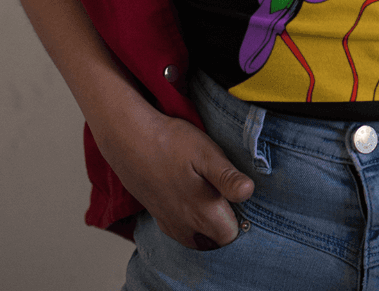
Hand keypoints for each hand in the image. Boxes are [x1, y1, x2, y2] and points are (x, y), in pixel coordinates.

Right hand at [94, 107, 254, 249]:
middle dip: (225, 221)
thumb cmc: (171, 143)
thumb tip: (248, 192)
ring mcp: (169, 224)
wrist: (130, 139)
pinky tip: (190, 198)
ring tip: (210, 194)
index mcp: (202, 213)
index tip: (236, 194)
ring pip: (198, 238)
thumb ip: (227, 177)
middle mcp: (185, 226)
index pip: (231, 235)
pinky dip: (190, 222)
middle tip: (224, 191)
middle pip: (216, 240)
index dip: (240, 216)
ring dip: (207, 224)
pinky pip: (181, 231)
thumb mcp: (206, 153)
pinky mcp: (158, 217)